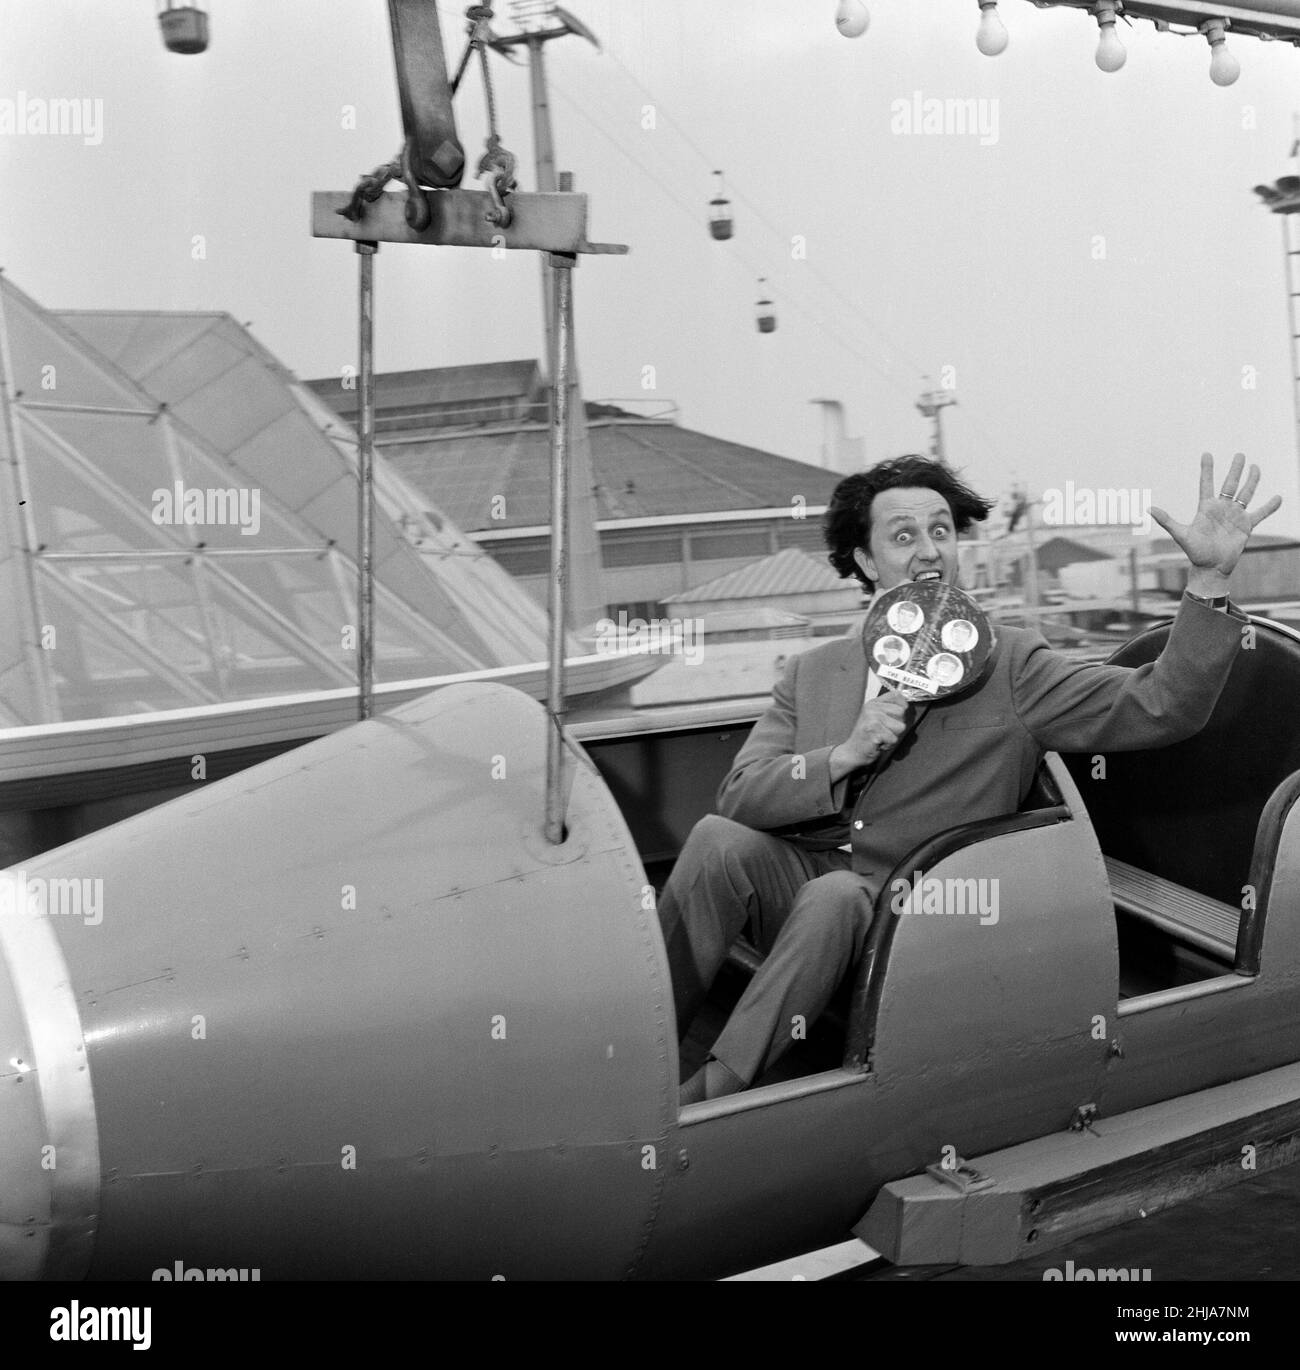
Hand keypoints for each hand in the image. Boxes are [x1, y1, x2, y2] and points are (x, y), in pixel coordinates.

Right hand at [831, 691, 910, 777]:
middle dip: (897, 725)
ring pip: (900, 726)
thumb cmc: (866, 737)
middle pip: (901, 712)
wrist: (852, 752)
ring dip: (893, 736)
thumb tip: (905, 705)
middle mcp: (872, 709)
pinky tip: (878, 743)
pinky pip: (894, 739)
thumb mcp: (875, 717)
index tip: (896, 716)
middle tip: (885, 731)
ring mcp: (872, 719)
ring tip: (881, 737)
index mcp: (873, 703)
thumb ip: (888, 710)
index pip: (897, 695)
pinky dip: (888, 744)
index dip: (902, 705)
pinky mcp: (874, 732)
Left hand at [1149, 453, 1281, 596]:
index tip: (1207, 454)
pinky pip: (1261, 513)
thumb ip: (1167, 521)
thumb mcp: (1181, 535)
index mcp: (1206, 508)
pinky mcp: (1247, 526)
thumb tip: (1148, 509)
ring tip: (1256, 467)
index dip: (1207, 469)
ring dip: (1252, 481)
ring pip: (1246, 494)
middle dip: (1235, 470)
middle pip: (1230, 484)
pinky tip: (1278, 498)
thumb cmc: (1195, 552)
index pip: (1206, 484)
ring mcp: (1235, 516)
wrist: (1211, 568)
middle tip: (1240, 455)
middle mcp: (1221, 509)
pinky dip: (1270, 507)